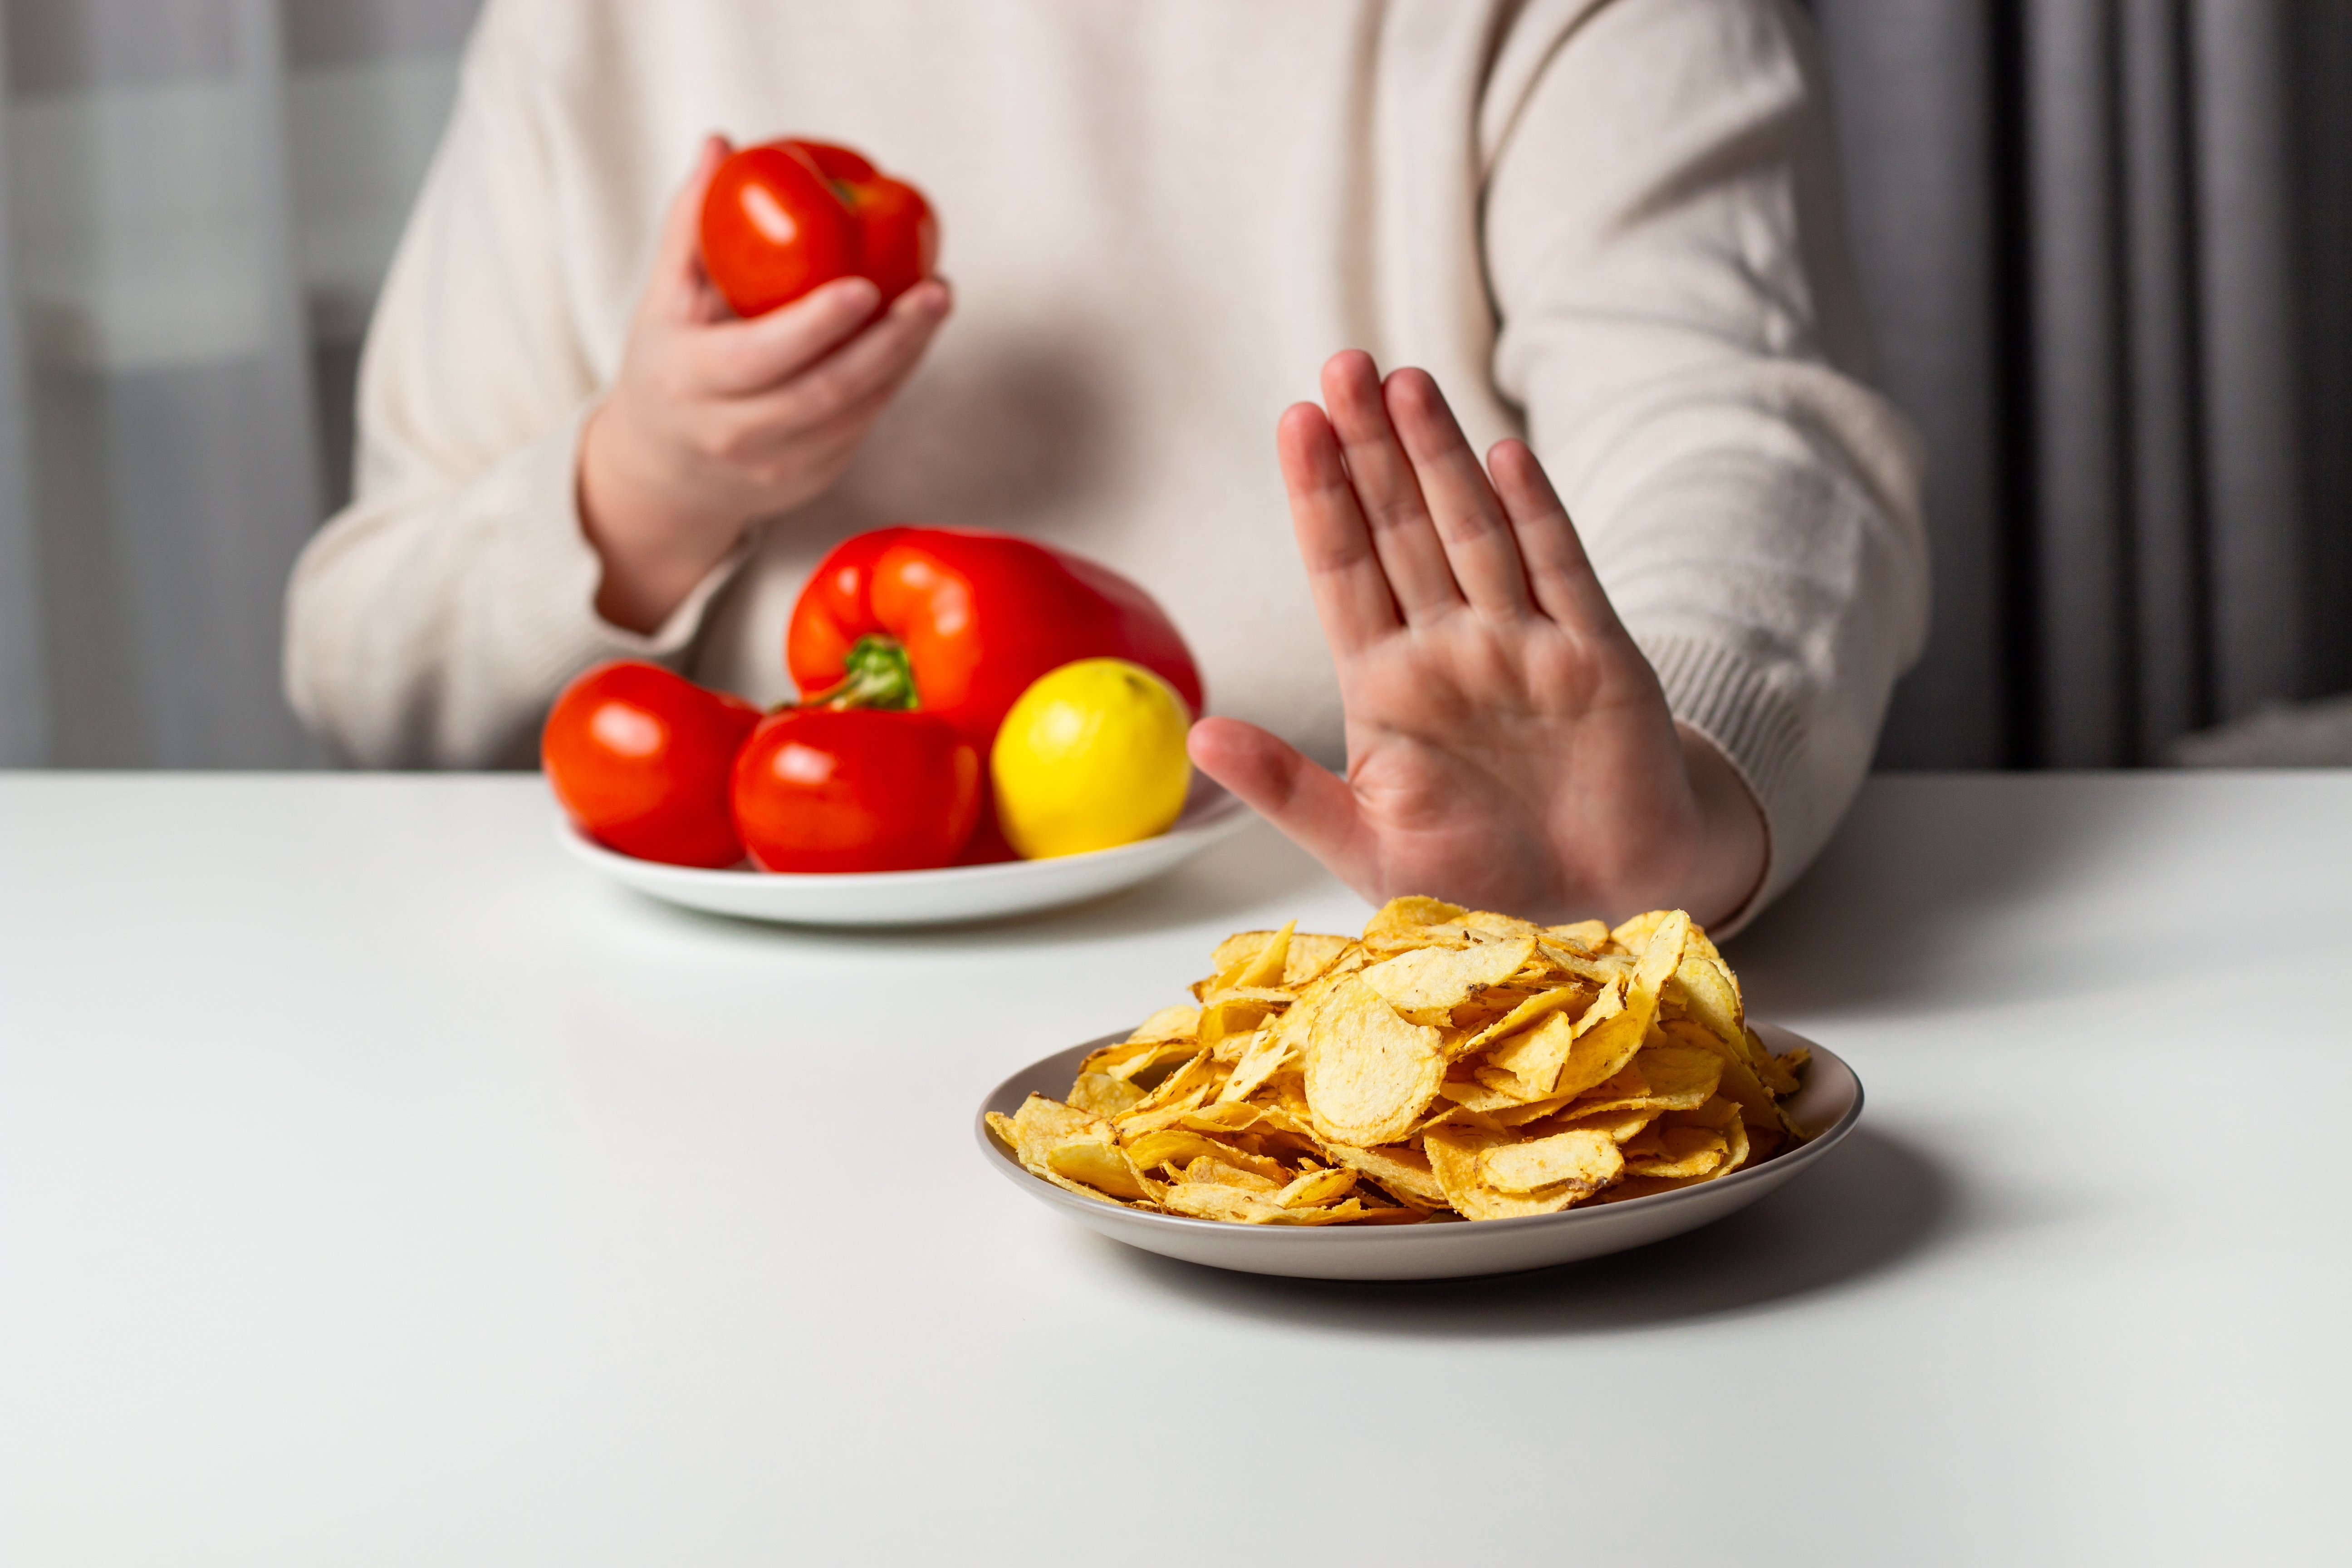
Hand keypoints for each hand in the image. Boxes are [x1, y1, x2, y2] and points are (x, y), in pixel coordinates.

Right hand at [578, 136, 951, 632]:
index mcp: (692, 381)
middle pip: (828, 390)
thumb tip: (722, 144)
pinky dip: (895, 380)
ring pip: (859, 412)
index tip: (865, 286)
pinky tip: (915, 336)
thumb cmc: (667, 364)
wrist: (662, 470)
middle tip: (936, 289)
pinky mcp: (813, 478)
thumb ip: (690, 224)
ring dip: (907, 357)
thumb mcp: (663, 298)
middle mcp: (734, 432)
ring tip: (936, 300)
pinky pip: (864, 425)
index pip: (762, 356)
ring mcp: (778, 466)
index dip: (817, 325)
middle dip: (892, 341)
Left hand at [1188, 351, 1766, 928]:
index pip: (1342, 570)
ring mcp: (1523, 645)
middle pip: (1400, 528)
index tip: (1294, 422)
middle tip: (1341, 366)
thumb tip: (1196, 736)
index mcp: (1386, 687)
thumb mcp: (1365, 847)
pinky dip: (1533, 515)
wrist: (1600, 908)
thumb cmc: (1482, 882)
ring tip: (1404, 382)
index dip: (1320, 496)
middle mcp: (1450, 649)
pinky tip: (1502, 455)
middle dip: (1371, 448)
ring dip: (1439, 457)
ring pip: (1472, 530)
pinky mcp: (1595, 659)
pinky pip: (1560, 571)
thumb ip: (1284, 790)